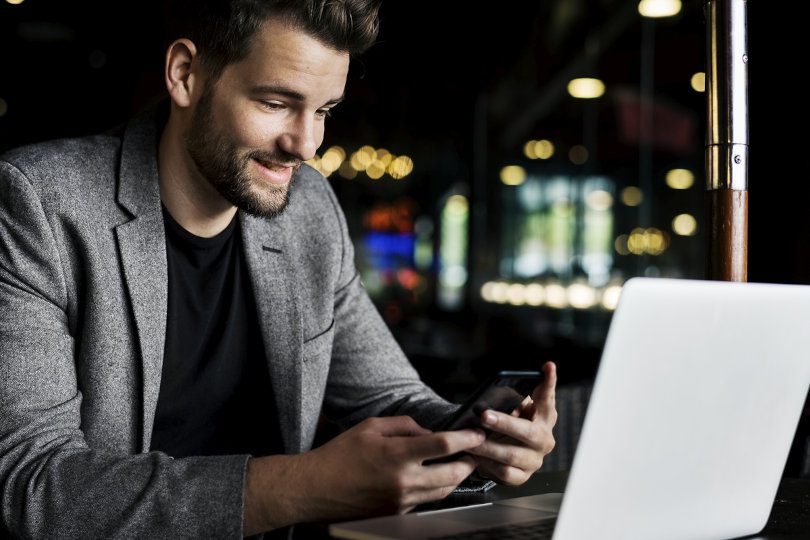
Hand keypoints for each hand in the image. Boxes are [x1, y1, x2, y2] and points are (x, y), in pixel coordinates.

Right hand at [243, 416, 482, 532]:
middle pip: (453, 473)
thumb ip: (404, 425)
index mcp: (397, 456)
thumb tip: (428, 431)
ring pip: (445, 490)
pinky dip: (437, 488)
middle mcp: (404, 481)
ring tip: (458, 462)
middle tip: (474, 450)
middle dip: (469, 461)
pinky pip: (428, 500)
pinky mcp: (398, 513)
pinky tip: (434, 476)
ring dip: (456, 476)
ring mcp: (403, 501)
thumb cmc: (340, 455)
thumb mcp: (371, 427)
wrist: (317, 489)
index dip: (466, 438)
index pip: (444, 445)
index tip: (476, 433)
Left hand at [467, 361, 556, 484]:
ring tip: (471, 439)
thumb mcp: (510, 408)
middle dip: (504, 423)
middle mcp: (544, 438)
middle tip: (484, 415)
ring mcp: (535, 460)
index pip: (547, 397)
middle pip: (528, 432)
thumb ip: (508, 401)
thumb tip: (488, 401)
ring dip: (489, 447)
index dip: (549, 383)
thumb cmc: (506, 422)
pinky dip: (488, 465)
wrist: (501, 449)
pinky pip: (505, 473)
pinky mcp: (523, 476)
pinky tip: (476, 457)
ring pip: (512, 455)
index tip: (547, 366)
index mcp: (544, 417)